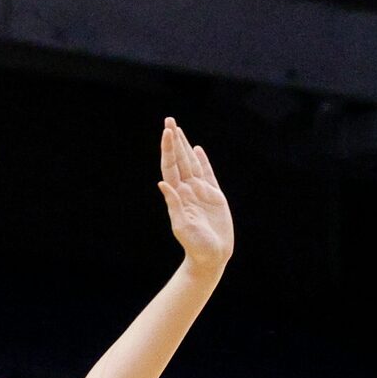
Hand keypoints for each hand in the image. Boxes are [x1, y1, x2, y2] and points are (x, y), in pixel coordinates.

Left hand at [158, 118, 232, 276]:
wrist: (211, 257)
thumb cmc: (195, 246)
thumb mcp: (183, 225)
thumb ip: (174, 204)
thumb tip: (162, 184)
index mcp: (179, 195)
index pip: (171, 167)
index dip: (169, 150)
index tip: (167, 132)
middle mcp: (188, 190)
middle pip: (180, 160)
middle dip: (175, 140)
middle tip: (169, 120)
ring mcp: (201, 192)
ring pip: (192, 163)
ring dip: (185, 146)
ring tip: (179, 130)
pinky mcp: (214, 196)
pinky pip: (207, 174)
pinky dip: (203, 161)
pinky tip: (197, 150)